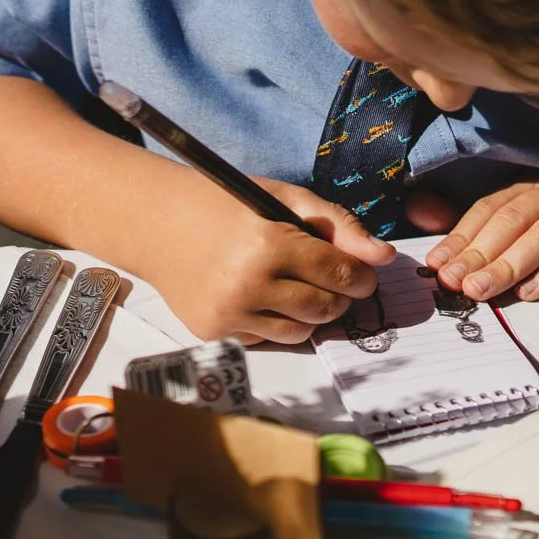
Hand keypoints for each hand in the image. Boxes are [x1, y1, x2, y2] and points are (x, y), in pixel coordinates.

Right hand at [140, 169, 393, 344]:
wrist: (155, 223)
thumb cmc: (224, 204)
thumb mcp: (283, 199)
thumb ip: (337, 226)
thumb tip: (384, 257)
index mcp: (268, 245)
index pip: (340, 275)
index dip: (361, 276)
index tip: (364, 275)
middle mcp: (247, 285)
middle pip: (325, 309)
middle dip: (339, 297)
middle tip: (332, 279)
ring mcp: (228, 314)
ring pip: (300, 332)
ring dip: (310, 313)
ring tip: (296, 286)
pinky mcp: (214, 332)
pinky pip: (266, 338)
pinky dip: (274, 321)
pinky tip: (259, 295)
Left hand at [407, 176, 538, 301]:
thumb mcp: (512, 229)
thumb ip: (467, 226)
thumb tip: (416, 210)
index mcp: (526, 187)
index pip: (487, 210)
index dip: (459, 237)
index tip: (437, 265)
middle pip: (512, 221)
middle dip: (480, 254)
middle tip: (456, 283)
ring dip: (510, 265)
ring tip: (484, 290)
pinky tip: (532, 292)